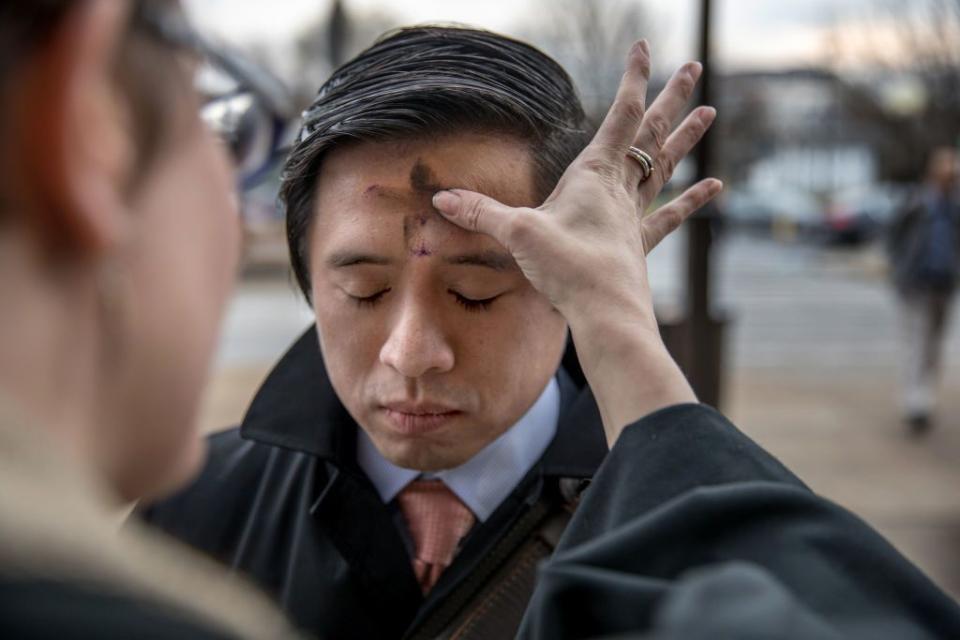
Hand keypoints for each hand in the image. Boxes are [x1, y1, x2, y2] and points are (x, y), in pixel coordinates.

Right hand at [432, 41, 721, 442]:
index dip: (634, 78)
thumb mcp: (518, 235)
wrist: (606, 315)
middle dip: (672, 97)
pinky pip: (670, 215)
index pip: (621, 115)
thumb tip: (441, 197)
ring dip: (685, 138)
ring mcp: (634, 216)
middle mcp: (620, 189)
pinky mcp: (641, 245)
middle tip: (695, 67)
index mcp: (595, 174)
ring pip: (664, 167)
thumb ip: (480, 213)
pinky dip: (692, 199)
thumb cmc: (567, 269)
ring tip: (710, 112)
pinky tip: (714, 185)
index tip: (644, 46)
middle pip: (652, 132)